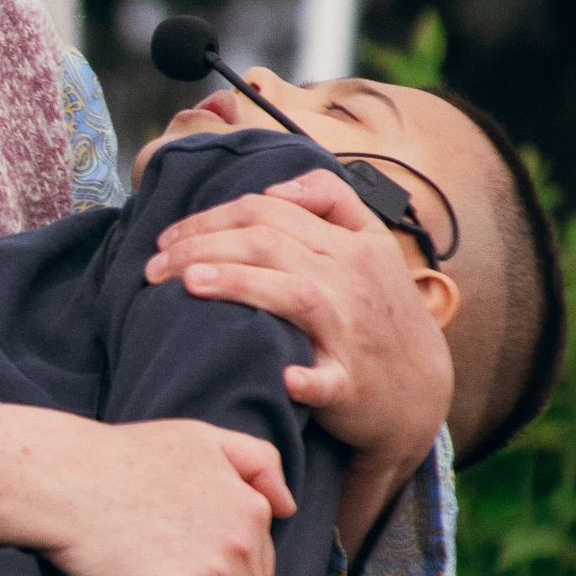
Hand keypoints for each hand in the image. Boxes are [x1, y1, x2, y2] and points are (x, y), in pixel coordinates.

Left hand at [147, 168, 450, 522]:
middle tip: (154, 265)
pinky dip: (305, 378)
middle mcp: (351, 279)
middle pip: (269, 243)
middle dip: (203, 246)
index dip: (211, 218)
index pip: (269, 211)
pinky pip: (328, 379)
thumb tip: (279, 186)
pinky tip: (280, 377)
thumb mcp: (374, 244)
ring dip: (238, 285)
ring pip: (293, 294)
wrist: (420, 388)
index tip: (168, 237)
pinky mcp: (351, 383)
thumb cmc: (382, 312)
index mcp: (351, 243)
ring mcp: (352, 332)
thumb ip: (332, 200)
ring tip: (187, 284)